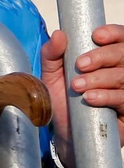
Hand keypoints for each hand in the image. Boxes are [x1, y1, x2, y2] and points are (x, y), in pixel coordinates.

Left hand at [39, 24, 123, 167]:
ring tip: (78, 86)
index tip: (96, 36)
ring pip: (123, 77)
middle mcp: (120, 72)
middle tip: (80, 65)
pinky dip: (107, 96)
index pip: (121, 39)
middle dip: (102, 56)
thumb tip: (59, 34)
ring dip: (100, 79)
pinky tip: (91, 98)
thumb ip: (52, 54)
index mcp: (106, 59)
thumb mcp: (51, 75)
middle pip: (123, 55)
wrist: (64, 134)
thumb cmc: (62, 101)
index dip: (114, 33)